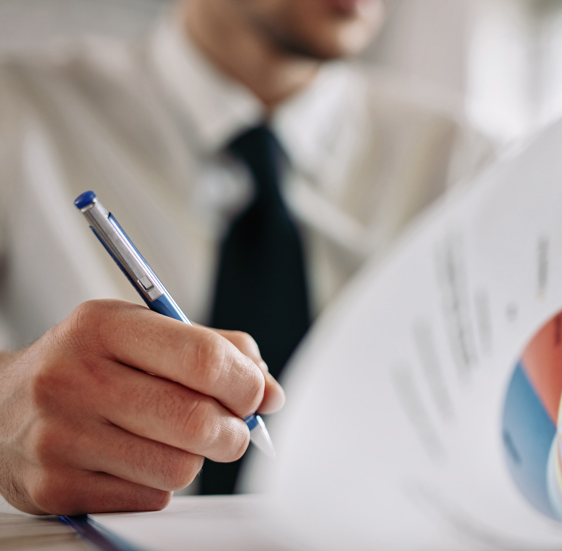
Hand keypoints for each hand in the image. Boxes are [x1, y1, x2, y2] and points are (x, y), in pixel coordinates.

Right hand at [0, 299, 284, 514]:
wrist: (1, 406)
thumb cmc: (88, 363)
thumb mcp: (142, 330)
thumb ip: (215, 349)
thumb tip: (271, 392)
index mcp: (103, 327)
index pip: (204, 359)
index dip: (246, 384)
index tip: (255, 394)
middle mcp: (74, 378)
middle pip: (197, 420)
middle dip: (234, 431)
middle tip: (231, 428)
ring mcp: (60, 437)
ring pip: (179, 468)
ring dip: (196, 459)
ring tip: (176, 441)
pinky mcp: (54, 487)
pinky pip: (150, 498)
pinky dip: (160, 484)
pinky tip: (137, 461)